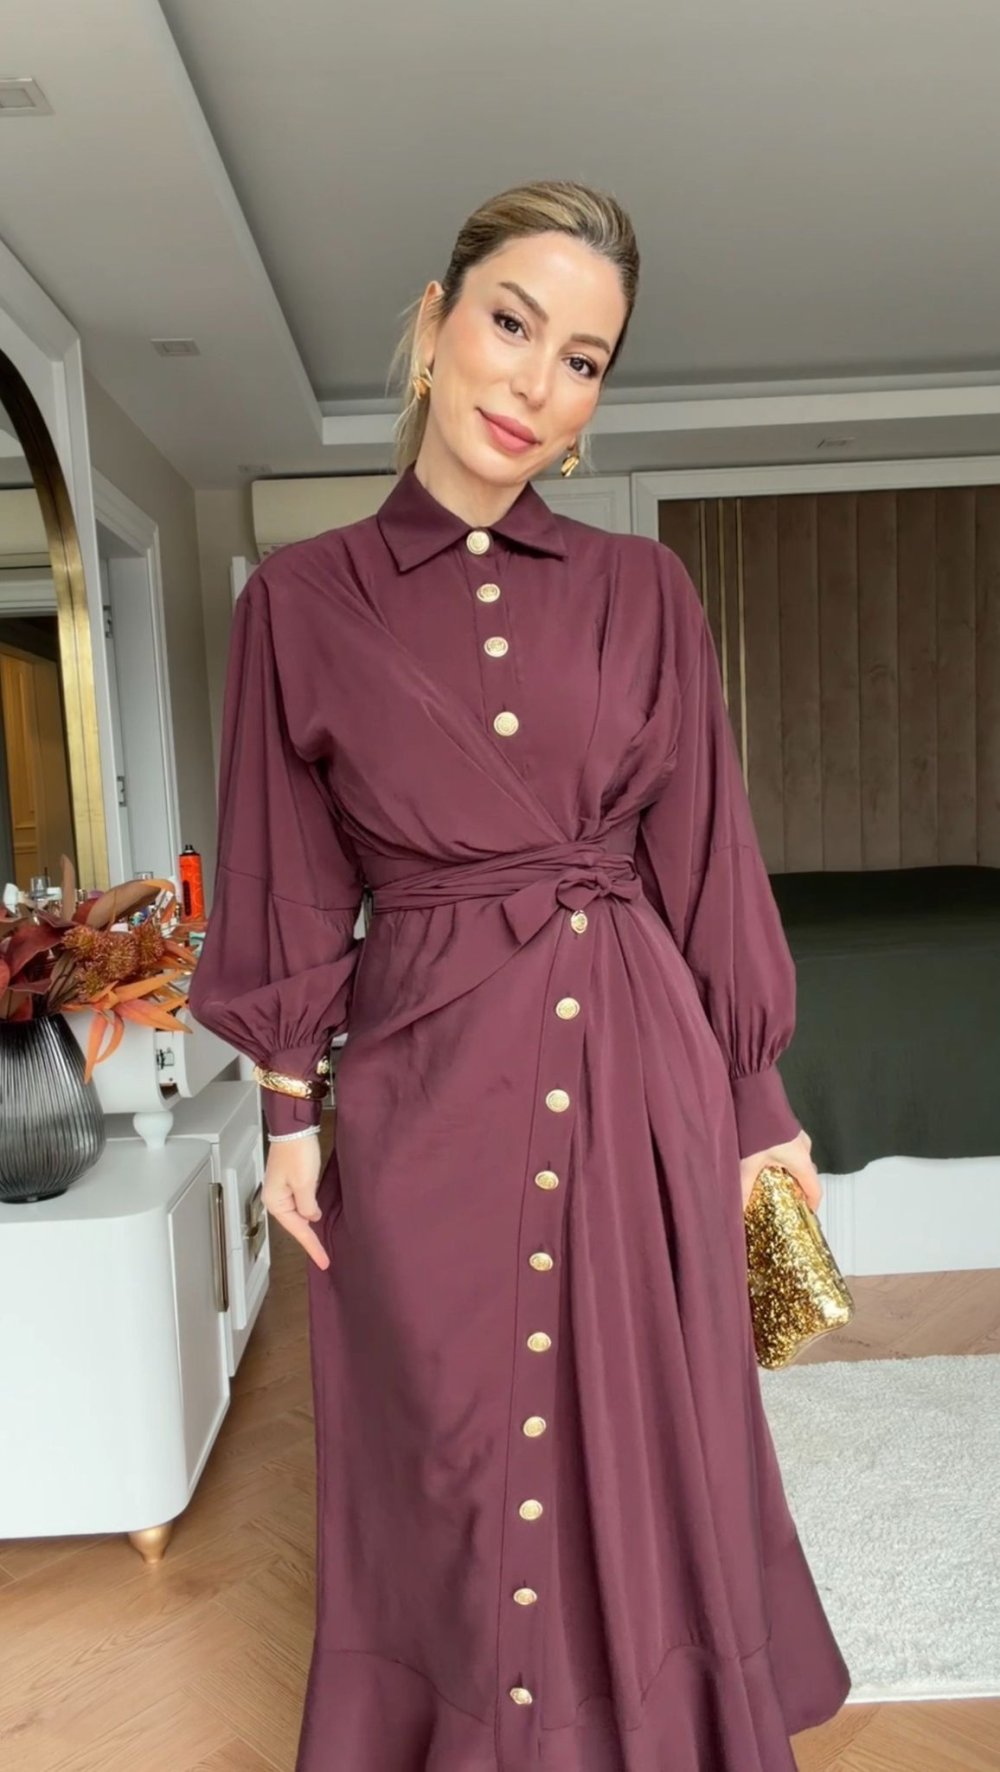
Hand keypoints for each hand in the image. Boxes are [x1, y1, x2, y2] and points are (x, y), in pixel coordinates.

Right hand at [262, 1130, 329, 1269]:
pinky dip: (310, 1211)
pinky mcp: (290, 1180)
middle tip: (325, 1257)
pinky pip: (301, 1202)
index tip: (324, 1261)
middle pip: (296, 1224)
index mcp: (276, 1202)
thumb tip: (311, 1217)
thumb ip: (308, 1206)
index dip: (312, 1246)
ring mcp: (282, 1189)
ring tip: (322, 1244)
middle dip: (310, 1239)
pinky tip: (317, 1217)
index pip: (298, 1230)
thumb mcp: (305, 1183)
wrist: (295, 1127)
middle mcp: (276, 1198)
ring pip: (299, 1213)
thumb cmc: (297, 1153)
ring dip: (310, 1225)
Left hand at [740, 1126, 821, 1215]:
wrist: (754, 1092)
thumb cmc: (757, 1127)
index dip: (811, 1206)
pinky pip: (789, 1151)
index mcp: (801, 1160)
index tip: (803, 1216)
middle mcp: (804, 1149)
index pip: (815, 1190)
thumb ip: (744, 1189)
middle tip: (780, 1203)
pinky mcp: (787, 1128)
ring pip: (796, 1163)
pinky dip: (781, 1161)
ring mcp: (797, 1137)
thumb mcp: (747, 1163)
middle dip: (795, 1191)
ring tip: (768, 1184)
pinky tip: (763, 1163)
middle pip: (805, 1177)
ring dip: (786, 1174)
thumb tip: (737, 1212)